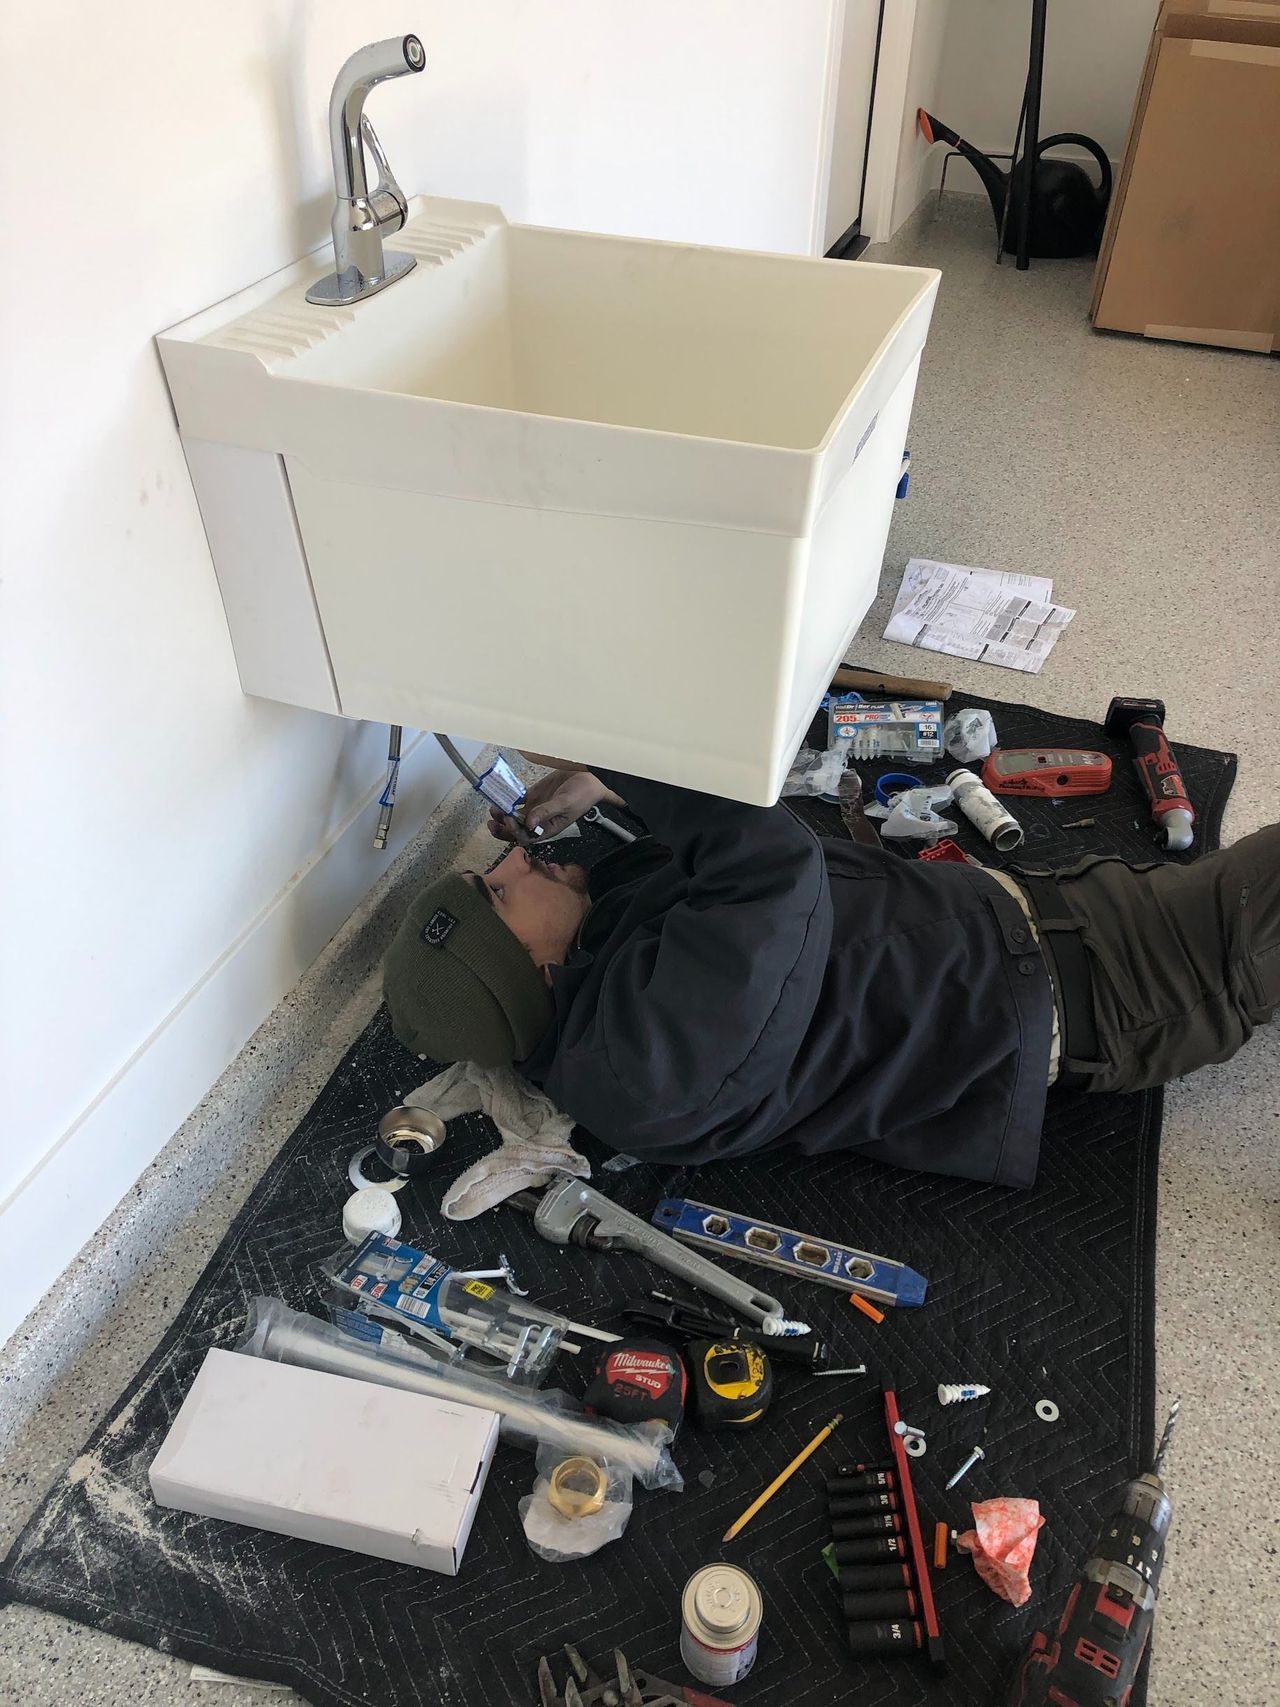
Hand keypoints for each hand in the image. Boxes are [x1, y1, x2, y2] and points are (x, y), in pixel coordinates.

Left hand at [487, 769, 614, 841]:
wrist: (589, 778)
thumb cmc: (582, 794)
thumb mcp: (565, 804)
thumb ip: (546, 812)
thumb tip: (528, 824)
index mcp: (548, 829)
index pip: (527, 836)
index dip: (515, 831)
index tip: (509, 819)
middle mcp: (539, 821)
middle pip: (516, 830)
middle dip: (503, 828)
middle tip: (492, 821)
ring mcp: (535, 808)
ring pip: (514, 817)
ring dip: (503, 815)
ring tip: (493, 808)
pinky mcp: (533, 796)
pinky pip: (517, 801)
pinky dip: (508, 800)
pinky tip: (500, 796)